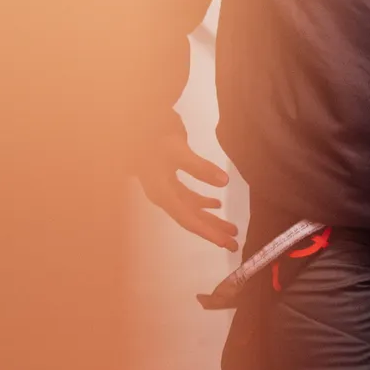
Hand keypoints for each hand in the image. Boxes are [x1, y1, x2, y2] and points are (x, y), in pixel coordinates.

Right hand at [134, 115, 238, 249]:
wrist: (134, 126)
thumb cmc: (153, 139)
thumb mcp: (177, 151)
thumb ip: (200, 167)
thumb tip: (225, 182)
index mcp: (163, 194)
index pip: (188, 219)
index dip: (207, 232)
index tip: (225, 243)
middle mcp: (164, 196)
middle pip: (191, 218)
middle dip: (213, 231)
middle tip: (235, 243)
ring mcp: (166, 189)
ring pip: (192, 209)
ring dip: (211, 218)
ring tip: (232, 228)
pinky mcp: (168, 181)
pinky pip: (188, 197)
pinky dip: (203, 202)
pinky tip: (217, 204)